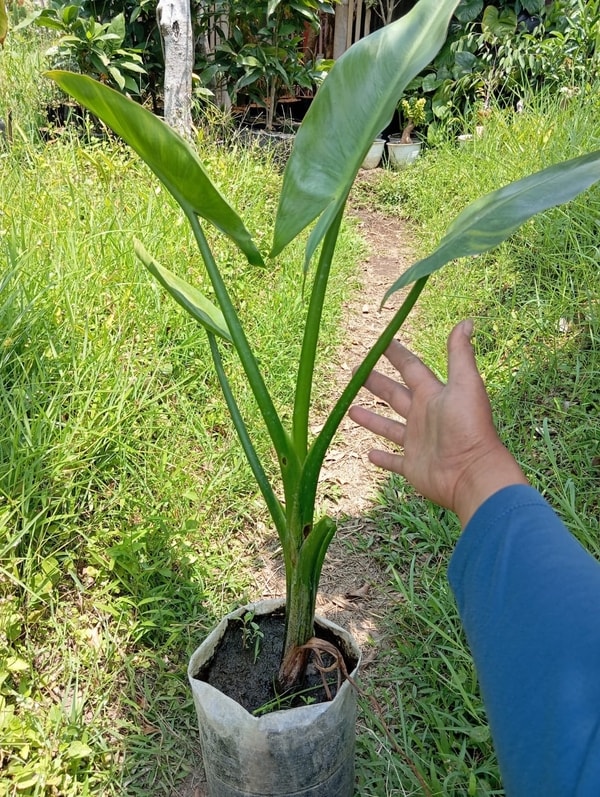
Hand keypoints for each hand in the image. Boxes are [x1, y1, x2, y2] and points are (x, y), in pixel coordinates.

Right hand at [349, 320, 526, 525]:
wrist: (472, 473)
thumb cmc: (469, 427)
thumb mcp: (464, 384)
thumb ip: (460, 354)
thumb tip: (467, 321)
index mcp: (432, 395)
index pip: (411, 368)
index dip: (396, 354)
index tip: (381, 341)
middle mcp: (423, 416)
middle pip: (394, 395)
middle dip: (375, 383)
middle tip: (354, 372)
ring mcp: (417, 442)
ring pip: (389, 427)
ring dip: (372, 419)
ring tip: (350, 410)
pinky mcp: (413, 466)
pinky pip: (394, 461)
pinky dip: (382, 458)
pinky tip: (369, 454)